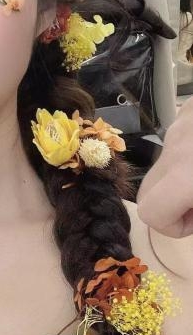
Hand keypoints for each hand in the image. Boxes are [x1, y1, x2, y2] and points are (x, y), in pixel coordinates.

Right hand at [136, 96, 192, 236]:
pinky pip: (178, 140)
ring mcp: (182, 120)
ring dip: (182, 178)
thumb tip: (188, 215)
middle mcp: (175, 144)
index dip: (172, 227)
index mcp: (187, 171)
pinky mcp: (189, 107)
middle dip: (170, 204)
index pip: (149, 213)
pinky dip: (190, 154)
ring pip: (163, 164)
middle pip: (147, 189)